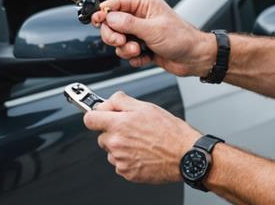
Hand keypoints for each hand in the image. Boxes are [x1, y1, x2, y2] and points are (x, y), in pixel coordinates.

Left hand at [83, 91, 200, 183]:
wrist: (184, 155)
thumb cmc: (170, 131)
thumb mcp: (147, 107)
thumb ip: (122, 101)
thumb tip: (108, 100)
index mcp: (119, 124)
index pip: (89, 119)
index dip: (96, 115)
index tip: (101, 115)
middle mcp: (116, 143)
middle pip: (101, 136)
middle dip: (113, 131)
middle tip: (132, 129)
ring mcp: (120, 160)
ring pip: (111, 150)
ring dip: (120, 146)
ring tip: (141, 142)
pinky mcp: (126, 172)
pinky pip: (119, 163)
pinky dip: (127, 158)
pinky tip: (142, 153)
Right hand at [90, 0, 214, 76]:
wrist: (195, 58)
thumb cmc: (182, 38)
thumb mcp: (153, 29)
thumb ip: (128, 24)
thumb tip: (110, 17)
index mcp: (145, 4)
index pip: (117, 2)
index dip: (104, 11)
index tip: (95, 20)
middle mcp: (141, 16)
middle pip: (112, 23)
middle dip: (114, 35)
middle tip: (121, 41)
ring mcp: (141, 32)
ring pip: (118, 39)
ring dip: (125, 48)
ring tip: (138, 50)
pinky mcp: (142, 46)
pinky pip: (127, 52)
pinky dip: (133, 57)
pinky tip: (145, 56)